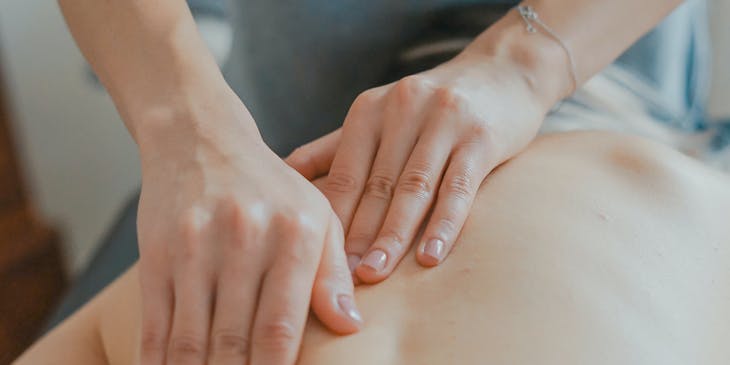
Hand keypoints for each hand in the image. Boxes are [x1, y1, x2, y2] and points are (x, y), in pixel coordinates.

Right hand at [134, 94, 361, 364]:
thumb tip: (350, 327)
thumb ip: (333, 273)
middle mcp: (243, 240)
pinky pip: (155, 323)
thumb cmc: (271, 188)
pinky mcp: (156, 254)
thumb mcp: (316, 217)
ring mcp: (194, 247)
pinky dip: (159, 360)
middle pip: (233, 342)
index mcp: (293, 235)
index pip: (281, 329)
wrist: (201, 139)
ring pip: (190, 340)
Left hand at [287, 50, 550, 282]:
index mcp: (370, 109)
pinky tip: (430, 257)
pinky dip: (444, 224)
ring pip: (414, 188)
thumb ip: (335, 146)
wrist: (503, 71)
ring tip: (375, 273)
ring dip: (393, 235)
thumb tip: (285, 174)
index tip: (317, 260)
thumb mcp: (380, 115)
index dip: (331, 218)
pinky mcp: (481, 136)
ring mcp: (444, 120)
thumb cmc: (432, 106)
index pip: (344, 173)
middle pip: (376, 184)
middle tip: (342, 278)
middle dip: (357, 235)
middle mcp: (403, 109)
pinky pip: (459, 187)